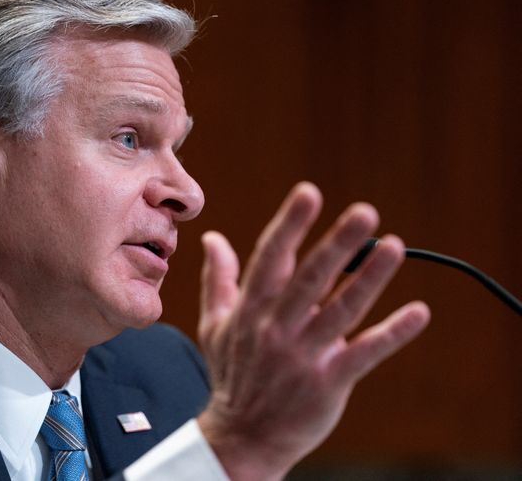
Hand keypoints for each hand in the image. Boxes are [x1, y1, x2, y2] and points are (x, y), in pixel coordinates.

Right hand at [196, 182, 429, 480]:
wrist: (242, 437)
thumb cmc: (232, 375)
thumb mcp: (215, 325)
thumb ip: (218, 278)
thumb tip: (213, 238)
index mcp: (250, 311)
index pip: (270, 259)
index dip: (290, 226)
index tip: (309, 193)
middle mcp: (276, 329)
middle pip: (310, 279)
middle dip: (336, 244)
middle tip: (364, 213)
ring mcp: (303, 356)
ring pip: (341, 311)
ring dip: (369, 279)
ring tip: (393, 246)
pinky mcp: (328, 383)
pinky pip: (364, 354)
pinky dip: (392, 334)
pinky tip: (418, 312)